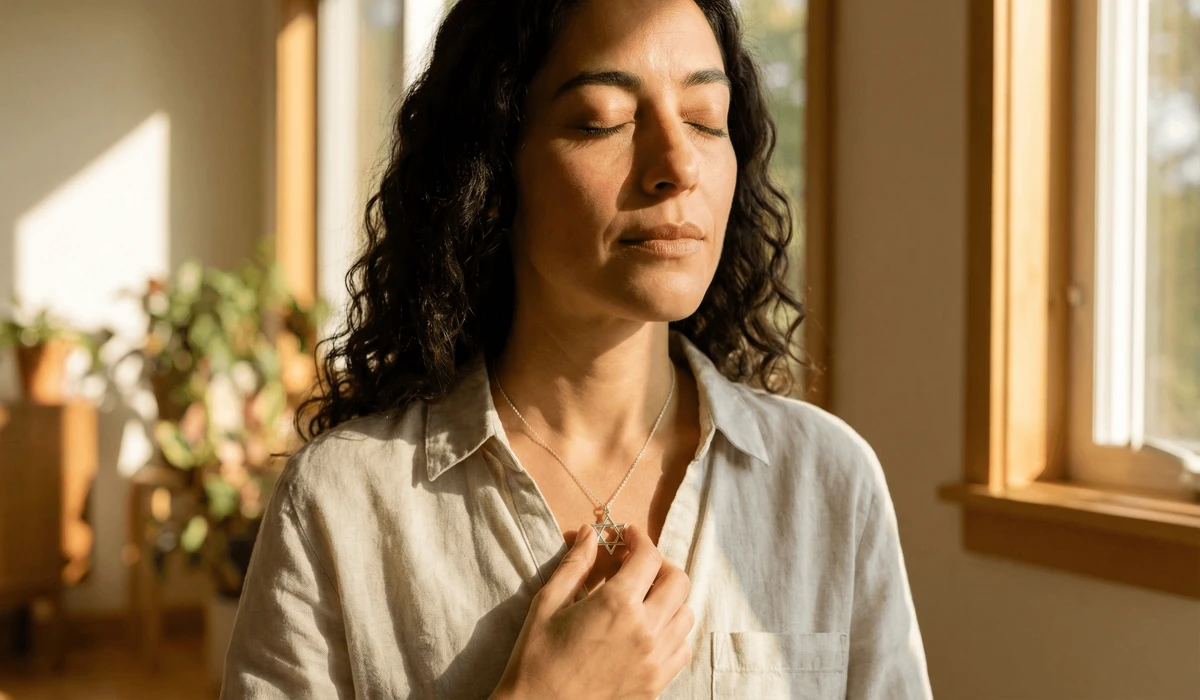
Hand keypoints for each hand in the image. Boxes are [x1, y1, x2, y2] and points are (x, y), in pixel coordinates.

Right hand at [493, 522, 694, 699]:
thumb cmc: (537, 658)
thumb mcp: (548, 603)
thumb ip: (575, 565)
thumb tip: (590, 534)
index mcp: (617, 604)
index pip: (648, 556)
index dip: (639, 538)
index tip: (628, 535)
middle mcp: (645, 629)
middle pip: (678, 581)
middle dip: (660, 564)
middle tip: (638, 564)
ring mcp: (655, 659)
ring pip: (686, 614)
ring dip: (670, 598)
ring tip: (646, 598)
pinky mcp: (656, 683)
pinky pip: (683, 649)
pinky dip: (674, 633)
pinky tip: (651, 631)